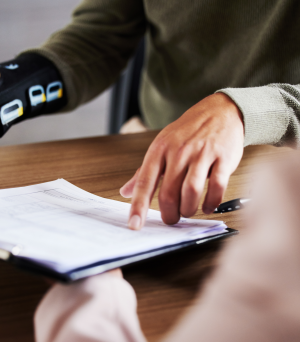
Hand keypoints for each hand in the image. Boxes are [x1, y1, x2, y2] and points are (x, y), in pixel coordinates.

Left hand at [120, 93, 243, 228]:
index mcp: (159, 150)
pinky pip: (217, 187)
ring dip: (188, 209)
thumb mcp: (160, 147)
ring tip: (187, 211)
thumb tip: (125, 192)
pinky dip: (212, 202)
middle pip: (168, 193)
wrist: (220, 111)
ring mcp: (201, 154)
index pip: (144, 182)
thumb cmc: (187, 132)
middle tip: (171, 219)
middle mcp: (178, 152)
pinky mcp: (223, 158)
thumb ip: (143, 173)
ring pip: (191, 192)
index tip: (134, 225)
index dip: (138, 206)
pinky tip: (208, 206)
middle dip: (169, 213)